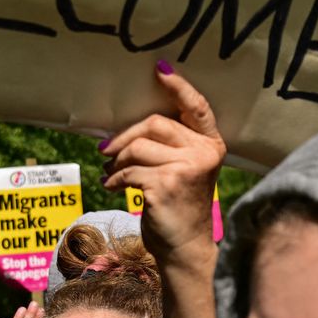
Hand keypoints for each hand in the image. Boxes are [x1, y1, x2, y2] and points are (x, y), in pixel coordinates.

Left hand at [100, 64, 224, 263]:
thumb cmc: (179, 207)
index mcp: (211, 145)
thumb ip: (172, 146)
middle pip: (155, 123)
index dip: (178, 86)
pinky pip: (128, 170)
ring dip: (116, 161)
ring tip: (110, 173)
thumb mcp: (185, 171)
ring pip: (137, 148)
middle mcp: (203, 154)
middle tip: (105, 151)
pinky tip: (112, 187)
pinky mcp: (165, 185)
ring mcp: (186, 169)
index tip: (160, 69)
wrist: (185, 248)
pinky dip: (114, 179)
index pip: (197, 107)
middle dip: (124, 137)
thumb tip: (128, 128)